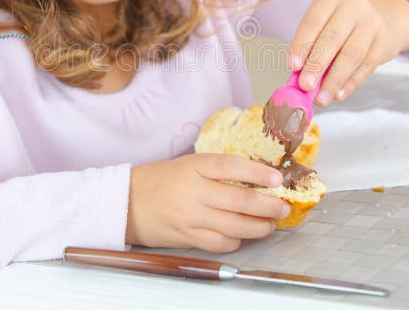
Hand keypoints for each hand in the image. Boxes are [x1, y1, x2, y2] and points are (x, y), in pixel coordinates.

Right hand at [125, 154, 290, 252]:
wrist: (126, 201)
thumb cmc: (161, 180)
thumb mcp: (189, 165)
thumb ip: (218, 171)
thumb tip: (257, 179)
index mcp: (194, 166)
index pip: (231, 165)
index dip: (257, 172)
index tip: (277, 178)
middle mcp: (193, 190)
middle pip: (239, 199)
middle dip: (268, 206)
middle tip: (282, 207)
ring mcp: (190, 216)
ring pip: (234, 225)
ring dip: (259, 227)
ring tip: (270, 224)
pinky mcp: (186, 236)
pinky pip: (219, 243)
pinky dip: (237, 241)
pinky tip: (242, 235)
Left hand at [288, 0, 402, 105]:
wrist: (380, 18)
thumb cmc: (341, 25)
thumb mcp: (323, 25)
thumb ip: (310, 48)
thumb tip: (297, 77)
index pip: (312, 22)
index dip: (301, 45)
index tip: (292, 67)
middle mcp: (353, 6)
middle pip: (332, 39)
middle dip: (317, 65)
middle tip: (305, 86)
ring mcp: (372, 22)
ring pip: (351, 55)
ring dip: (334, 80)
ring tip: (321, 98)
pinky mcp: (385, 41)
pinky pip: (366, 66)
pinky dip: (351, 83)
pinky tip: (338, 95)